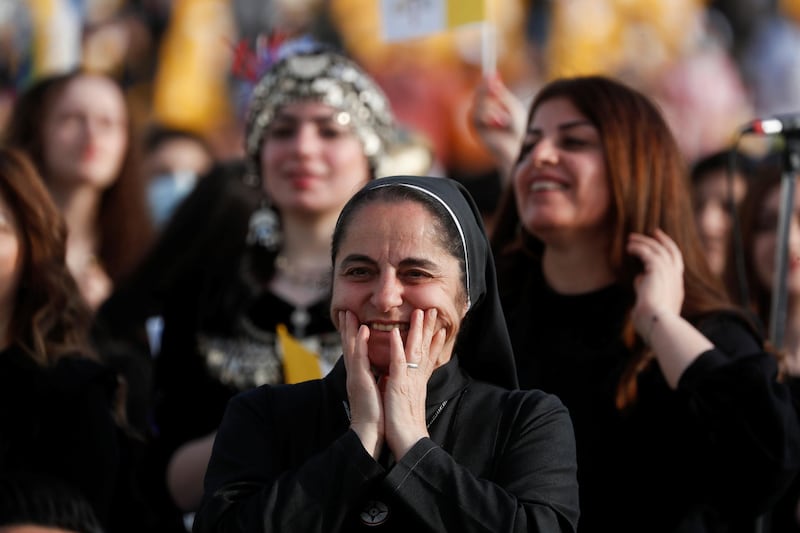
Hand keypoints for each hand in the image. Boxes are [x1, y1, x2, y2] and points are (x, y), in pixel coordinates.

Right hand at [340, 310, 382, 457]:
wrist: (369, 433)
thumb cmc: (374, 415)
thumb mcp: (374, 392)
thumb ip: (373, 380)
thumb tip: (378, 372)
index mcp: (358, 377)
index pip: (354, 351)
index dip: (352, 335)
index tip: (351, 319)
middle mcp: (354, 374)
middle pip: (349, 346)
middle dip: (346, 328)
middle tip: (344, 310)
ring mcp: (355, 376)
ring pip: (351, 348)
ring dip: (350, 329)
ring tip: (349, 313)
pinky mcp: (360, 381)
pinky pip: (360, 358)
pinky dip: (361, 342)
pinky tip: (363, 329)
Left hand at [383, 308, 445, 459]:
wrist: (408, 442)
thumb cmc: (405, 426)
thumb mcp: (408, 402)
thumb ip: (407, 389)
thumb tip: (401, 382)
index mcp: (418, 382)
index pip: (428, 358)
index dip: (434, 343)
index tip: (440, 329)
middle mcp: (417, 378)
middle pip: (425, 348)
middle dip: (429, 328)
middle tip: (433, 310)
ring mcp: (409, 381)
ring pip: (415, 350)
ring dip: (417, 330)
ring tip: (420, 313)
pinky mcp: (400, 386)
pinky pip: (399, 363)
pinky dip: (398, 348)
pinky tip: (397, 335)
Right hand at [468, 74, 526, 178]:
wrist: (518, 148)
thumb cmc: (518, 129)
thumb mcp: (512, 106)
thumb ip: (501, 93)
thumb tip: (493, 75)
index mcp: (492, 103)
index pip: (485, 87)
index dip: (487, 80)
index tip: (491, 71)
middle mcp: (482, 109)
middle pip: (479, 92)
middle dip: (487, 89)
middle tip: (496, 88)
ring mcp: (477, 119)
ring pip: (478, 103)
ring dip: (493, 107)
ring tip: (504, 120)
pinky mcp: (475, 128)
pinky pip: (478, 114)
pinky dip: (490, 117)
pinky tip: (500, 124)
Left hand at [627, 229, 684, 340]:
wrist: (657, 323)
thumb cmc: (651, 320)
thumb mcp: (651, 303)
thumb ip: (647, 289)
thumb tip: (639, 278)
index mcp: (677, 288)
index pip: (676, 265)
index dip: (669, 254)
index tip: (659, 247)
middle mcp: (676, 278)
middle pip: (672, 252)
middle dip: (663, 241)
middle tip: (653, 232)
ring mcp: (668, 273)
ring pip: (658, 250)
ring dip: (644, 242)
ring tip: (631, 239)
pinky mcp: (657, 270)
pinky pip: (647, 253)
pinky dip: (638, 248)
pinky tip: (629, 247)